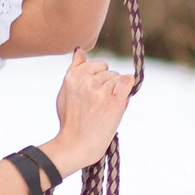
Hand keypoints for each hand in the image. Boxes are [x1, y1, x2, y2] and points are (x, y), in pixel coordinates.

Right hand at [44, 49, 133, 173]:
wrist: (77, 144)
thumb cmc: (71, 119)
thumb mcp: (65, 91)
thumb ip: (74, 69)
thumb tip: (79, 50)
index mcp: (74, 75)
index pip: (98, 65)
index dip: (98, 79)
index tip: (91, 94)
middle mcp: (88, 80)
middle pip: (110, 72)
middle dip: (107, 85)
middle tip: (97, 104)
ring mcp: (102, 91)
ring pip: (119, 79)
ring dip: (116, 91)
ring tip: (103, 108)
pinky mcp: (115, 101)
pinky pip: (128, 83)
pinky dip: (127, 90)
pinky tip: (117, 101)